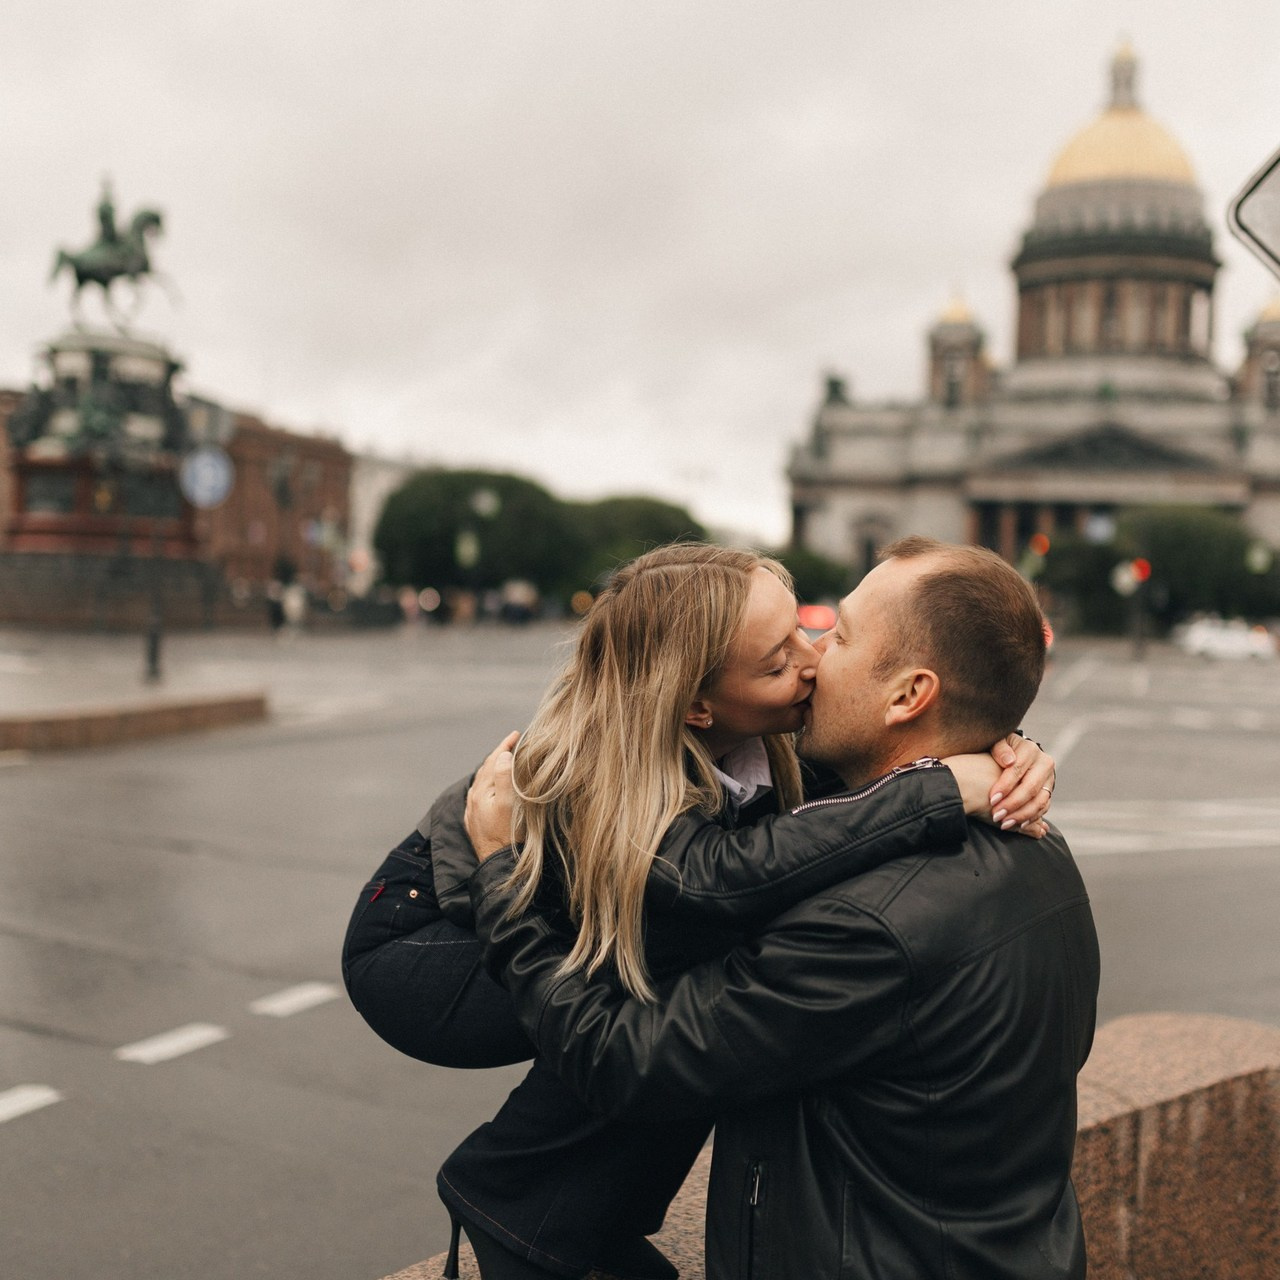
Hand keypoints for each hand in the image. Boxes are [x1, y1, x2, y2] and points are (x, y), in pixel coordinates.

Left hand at [464, 731, 520, 860]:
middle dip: (499, 754)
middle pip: (486, 769)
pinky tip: (493, 787)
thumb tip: (502, 755)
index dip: (505, 745)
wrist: (497, 866)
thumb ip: (504, 778)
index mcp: (481, 792)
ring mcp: (473, 812)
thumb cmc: (507, 837)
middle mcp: (474, 800)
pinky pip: (481, 795)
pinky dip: (489, 784)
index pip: (493, 761)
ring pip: (482, 782)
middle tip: (512, 743)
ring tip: (504, 760)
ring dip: (493, 768)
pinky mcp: (476, 823)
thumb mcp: (509, 805)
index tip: (516, 734)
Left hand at [988, 732, 1054, 835]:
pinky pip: (1044, 807)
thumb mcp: (996, 742)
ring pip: (1040, 800)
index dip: (1005, 786)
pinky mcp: (1049, 790)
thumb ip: (1000, 748)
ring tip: (1004, 824)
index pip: (1017, 769)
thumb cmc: (998, 749)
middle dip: (1012, 804)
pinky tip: (1018, 825)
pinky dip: (1031, 817)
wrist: (1011, 753)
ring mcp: (1049, 778)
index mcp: (1030, 749)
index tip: (992, 799)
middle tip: (996, 815)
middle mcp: (1044, 763)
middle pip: (1030, 788)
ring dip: (1022, 815)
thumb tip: (1009, 761)